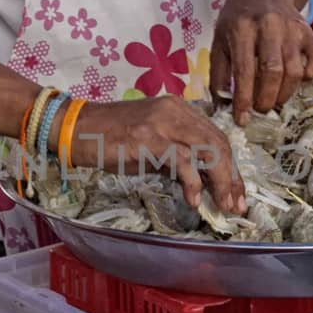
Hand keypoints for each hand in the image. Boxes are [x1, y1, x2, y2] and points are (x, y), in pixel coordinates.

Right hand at [68, 97, 244, 213]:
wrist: (76, 128)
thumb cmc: (110, 139)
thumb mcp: (151, 144)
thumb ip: (176, 157)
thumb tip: (200, 182)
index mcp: (179, 109)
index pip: (216, 136)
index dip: (231, 166)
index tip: (236, 191)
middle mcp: (176, 111)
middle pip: (218, 142)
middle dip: (232, 176)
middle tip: (235, 204)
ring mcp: (162, 122)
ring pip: (207, 149)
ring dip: (220, 180)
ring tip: (223, 204)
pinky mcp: (149, 138)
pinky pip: (182, 160)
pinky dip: (192, 181)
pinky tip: (193, 199)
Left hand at [210, 0, 312, 125]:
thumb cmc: (239, 18)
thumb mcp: (219, 40)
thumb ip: (219, 73)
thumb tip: (222, 107)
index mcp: (241, 28)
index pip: (244, 70)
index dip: (243, 99)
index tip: (242, 120)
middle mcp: (269, 26)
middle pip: (273, 72)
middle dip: (266, 99)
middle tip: (260, 109)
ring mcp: (293, 28)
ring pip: (294, 71)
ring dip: (285, 94)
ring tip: (274, 100)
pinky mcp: (309, 32)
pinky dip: (308, 76)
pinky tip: (295, 80)